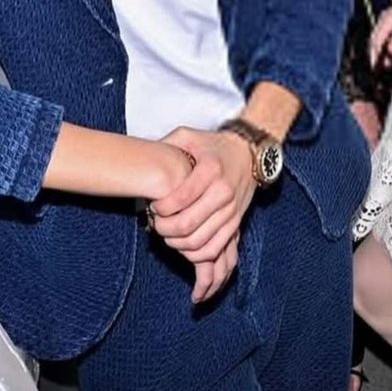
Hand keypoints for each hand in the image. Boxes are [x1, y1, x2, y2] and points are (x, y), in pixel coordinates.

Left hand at [148, 126, 256, 299]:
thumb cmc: (213, 145)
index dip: (161, 208)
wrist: (248, 153)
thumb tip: (142, 156)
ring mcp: (232, 210)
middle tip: (156, 223)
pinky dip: (196, 254)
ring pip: (200, 241)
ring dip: (177, 244)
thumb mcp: (188, 136)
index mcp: (210, 169)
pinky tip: (183, 245)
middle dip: (165, 229)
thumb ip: (166, 144)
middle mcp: (223, 191)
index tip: (154, 206)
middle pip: (188, 225)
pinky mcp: (236, 223)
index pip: (180, 199)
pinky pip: (215, 249)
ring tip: (167, 234)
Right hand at [369, 0, 391, 65]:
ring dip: (381, 49)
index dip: (374, 56)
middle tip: (377, 69)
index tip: (374, 68)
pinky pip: (386, 32)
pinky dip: (386, 43)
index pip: (375, 42)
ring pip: (380, 36)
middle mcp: (385, 18)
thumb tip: (389, 53)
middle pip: (375, 39)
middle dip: (375, 54)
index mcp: (386, 20)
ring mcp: (389, 16)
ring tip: (385, 63)